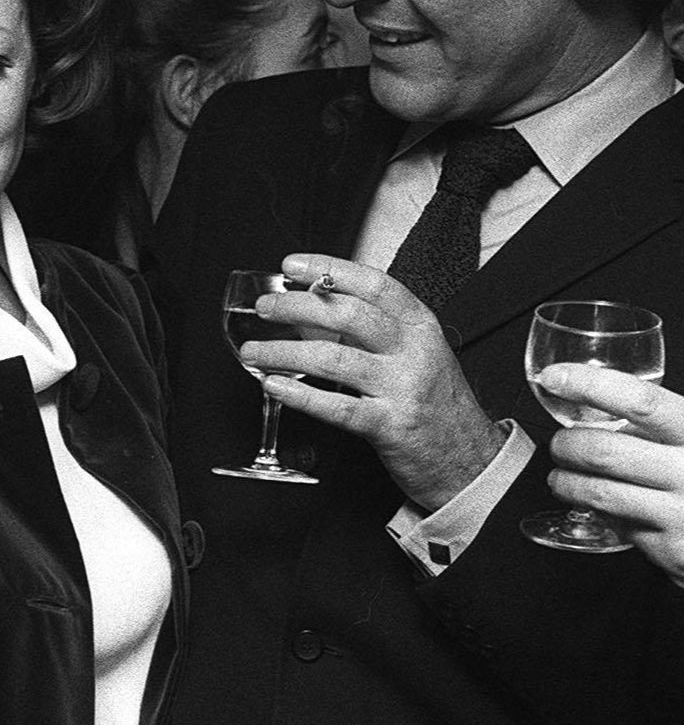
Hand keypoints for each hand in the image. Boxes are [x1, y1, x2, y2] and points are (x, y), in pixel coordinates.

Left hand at [242, 253, 505, 509]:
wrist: (470, 459)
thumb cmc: (435, 403)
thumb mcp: (417, 354)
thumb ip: (376, 330)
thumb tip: (316, 306)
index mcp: (420, 327)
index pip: (373, 284)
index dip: (329, 269)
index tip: (291, 265)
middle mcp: (414, 352)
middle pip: (348, 315)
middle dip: (297, 307)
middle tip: (264, 307)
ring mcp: (402, 389)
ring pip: (334, 359)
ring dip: (285, 352)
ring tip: (253, 352)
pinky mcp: (390, 426)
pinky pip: (337, 407)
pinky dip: (300, 395)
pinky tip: (275, 385)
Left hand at [541, 364, 683, 586]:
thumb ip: (668, 419)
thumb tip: (597, 389)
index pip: (640, 402)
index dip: (590, 385)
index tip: (556, 378)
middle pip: (605, 452)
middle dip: (566, 445)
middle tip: (559, 444)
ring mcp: (683, 514)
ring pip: (599, 493)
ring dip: (565, 482)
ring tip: (561, 478)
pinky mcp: (672, 551)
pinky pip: (617, 524)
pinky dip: (598, 511)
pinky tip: (600, 505)